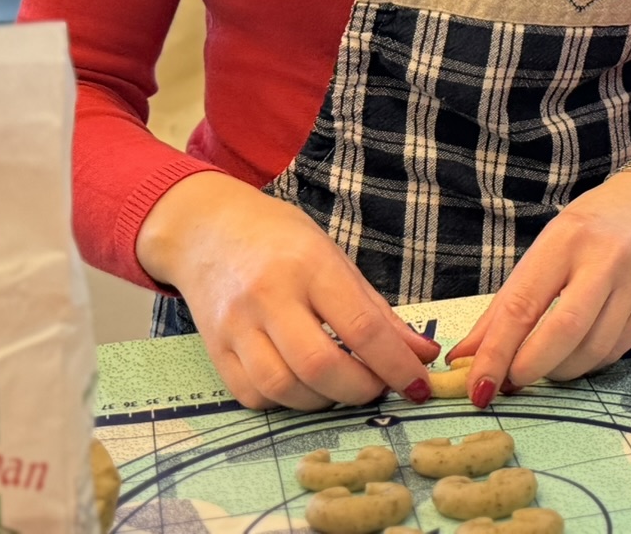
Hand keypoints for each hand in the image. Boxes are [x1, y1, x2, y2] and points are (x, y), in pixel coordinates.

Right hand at [135, 171, 437, 410]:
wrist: (208, 230)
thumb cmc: (281, 241)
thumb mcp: (336, 260)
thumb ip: (378, 311)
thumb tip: (422, 355)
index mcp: (310, 265)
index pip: (361, 327)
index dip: (396, 365)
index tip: (419, 386)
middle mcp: (268, 296)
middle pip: (319, 364)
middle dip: (360, 389)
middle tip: (378, 386)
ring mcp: (236, 325)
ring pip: (283, 386)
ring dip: (323, 400)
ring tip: (342, 385)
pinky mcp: (213, 350)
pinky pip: (253, 394)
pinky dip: (286, 401)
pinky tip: (303, 385)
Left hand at [446, 164, 630, 398]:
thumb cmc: (592, 225)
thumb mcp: (546, 246)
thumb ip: (508, 302)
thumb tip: (466, 354)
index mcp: (566, 240)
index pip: (524, 305)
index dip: (497, 352)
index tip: (478, 386)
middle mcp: (604, 261)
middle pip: (563, 332)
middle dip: (530, 368)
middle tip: (511, 382)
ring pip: (591, 350)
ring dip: (558, 371)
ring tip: (543, 365)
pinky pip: (614, 352)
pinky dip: (586, 364)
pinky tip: (574, 355)